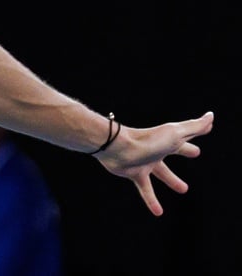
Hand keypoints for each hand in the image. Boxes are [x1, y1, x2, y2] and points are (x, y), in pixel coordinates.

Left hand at [94, 111, 213, 215]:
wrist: (118, 148)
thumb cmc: (147, 140)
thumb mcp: (175, 133)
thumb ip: (195, 127)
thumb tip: (211, 116)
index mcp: (167, 140)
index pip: (184, 138)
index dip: (193, 138)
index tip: (200, 136)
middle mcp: (156, 149)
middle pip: (173, 150)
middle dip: (184, 150)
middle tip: (195, 154)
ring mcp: (145, 161)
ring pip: (161, 172)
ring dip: (172, 180)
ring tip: (183, 190)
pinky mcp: (135, 173)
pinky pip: (145, 189)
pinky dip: (151, 200)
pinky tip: (158, 212)